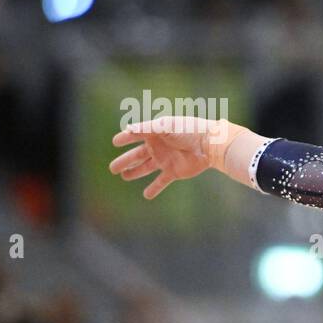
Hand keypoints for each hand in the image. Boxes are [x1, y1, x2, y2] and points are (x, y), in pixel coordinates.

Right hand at [108, 117, 247, 199]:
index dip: (124, 138)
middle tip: (112, 168)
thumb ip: (147, 128)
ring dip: (135, 172)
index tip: (115, 141)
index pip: (135, 135)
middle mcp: (158, 147)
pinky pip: (161, 182)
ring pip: (146, 168)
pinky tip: (146, 195)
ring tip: (124, 176)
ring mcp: (165, 160)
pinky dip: (154, 188)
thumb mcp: (166, 126)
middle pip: (137, 155)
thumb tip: (128, 128)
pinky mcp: (174, 172)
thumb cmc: (189, 130)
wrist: (210, 144)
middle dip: (125, 161)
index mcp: (155, 133)